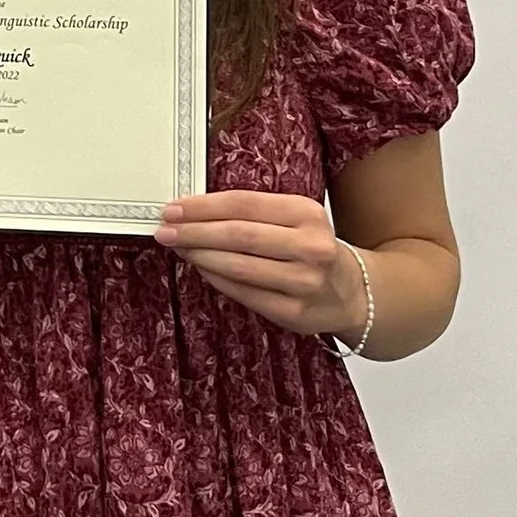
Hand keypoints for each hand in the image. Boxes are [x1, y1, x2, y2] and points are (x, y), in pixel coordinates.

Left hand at [154, 190, 364, 340]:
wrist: (351, 292)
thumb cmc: (311, 247)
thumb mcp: (295, 219)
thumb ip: (253, 213)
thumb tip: (193, 212)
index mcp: (307, 214)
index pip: (243, 204)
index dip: (203, 206)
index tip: (173, 209)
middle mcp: (310, 246)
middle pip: (237, 235)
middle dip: (194, 232)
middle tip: (165, 231)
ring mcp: (303, 282)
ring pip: (237, 266)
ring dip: (200, 256)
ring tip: (180, 248)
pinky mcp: (293, 312)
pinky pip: (243, 293)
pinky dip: (216, 279)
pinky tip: (202, 269)